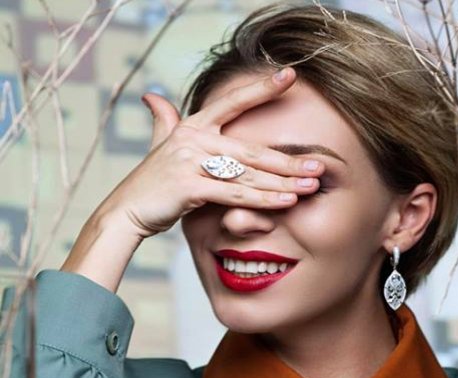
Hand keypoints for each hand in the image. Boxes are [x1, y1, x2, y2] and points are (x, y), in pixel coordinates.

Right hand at [94, 67, 323, 239]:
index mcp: (193, 126)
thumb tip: (152, 96)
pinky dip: (263, 200)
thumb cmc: (152, 181)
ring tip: (311, 186)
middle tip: (319, 166)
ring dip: (283, 183)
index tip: (291, 76)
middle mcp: (193, 138)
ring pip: (248, 173)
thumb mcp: (160, 144)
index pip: (232, 103)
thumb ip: (164, 119)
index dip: (262, 89)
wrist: (127, 209)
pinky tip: (287, 202)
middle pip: (252, 149)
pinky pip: (235, 194)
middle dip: (288, 161)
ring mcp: (190, 161)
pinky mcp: (189, 186)